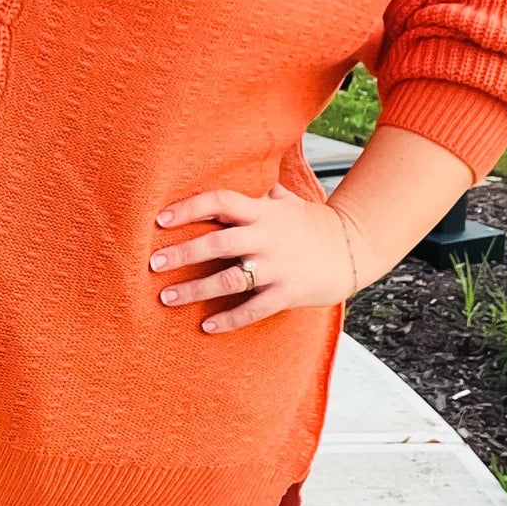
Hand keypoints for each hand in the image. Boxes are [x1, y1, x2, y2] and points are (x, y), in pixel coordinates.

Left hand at [148, 182, 359, 333]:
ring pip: (229, 280)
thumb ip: (261, 195)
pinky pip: (253, 309)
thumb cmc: (314, 224)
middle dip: (182, 253)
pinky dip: (229, 319)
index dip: (189, 208)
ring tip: (166, 298)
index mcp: (263, 212)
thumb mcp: (287, 202)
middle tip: (153, 264)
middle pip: (217, 243)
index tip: (160, 219)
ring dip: (195, 290)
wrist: (354, 248)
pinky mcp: (287, 293)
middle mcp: (267, 238)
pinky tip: (207, 326)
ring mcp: (277, 267)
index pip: (220, 202)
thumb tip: (242, 179)